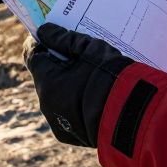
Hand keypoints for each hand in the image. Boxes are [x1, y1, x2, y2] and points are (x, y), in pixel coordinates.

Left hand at [24, 23, 132, 147]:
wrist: (133, 116)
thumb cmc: (110, 78)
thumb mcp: (90, 50)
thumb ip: (64, 38)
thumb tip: (44, 31)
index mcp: (48, 82)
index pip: (32, 56)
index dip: (40, 44)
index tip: (49, 35)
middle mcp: (46, 104)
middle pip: (45, 77)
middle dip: (56, 64)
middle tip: (75, 54)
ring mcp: (57, 122)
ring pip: (55, 96)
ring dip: (66, 85)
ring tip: (88, 76)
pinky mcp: (69, 135)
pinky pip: (65, 113)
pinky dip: (74, 103)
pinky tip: (92, 96)